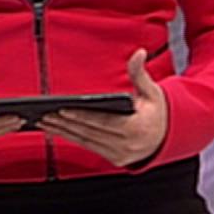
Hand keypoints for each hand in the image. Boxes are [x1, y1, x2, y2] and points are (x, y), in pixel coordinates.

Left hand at [41, 49, 167, 167]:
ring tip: (46, 122)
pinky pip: (89, 147)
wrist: (168, 137)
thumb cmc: (157, 112)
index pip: (103, 121)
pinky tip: (58, 131)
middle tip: (46, 114)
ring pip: (86, 141)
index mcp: (136, 127)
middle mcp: (127, 144)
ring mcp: (120, 154)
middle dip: (65, 123)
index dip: (81, 116)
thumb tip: (138, 54)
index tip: (63, 109)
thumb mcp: (152, 91)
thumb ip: (140, 73)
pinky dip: (72, 138)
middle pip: (90, 132)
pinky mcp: (115, 159)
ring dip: (64, 132)